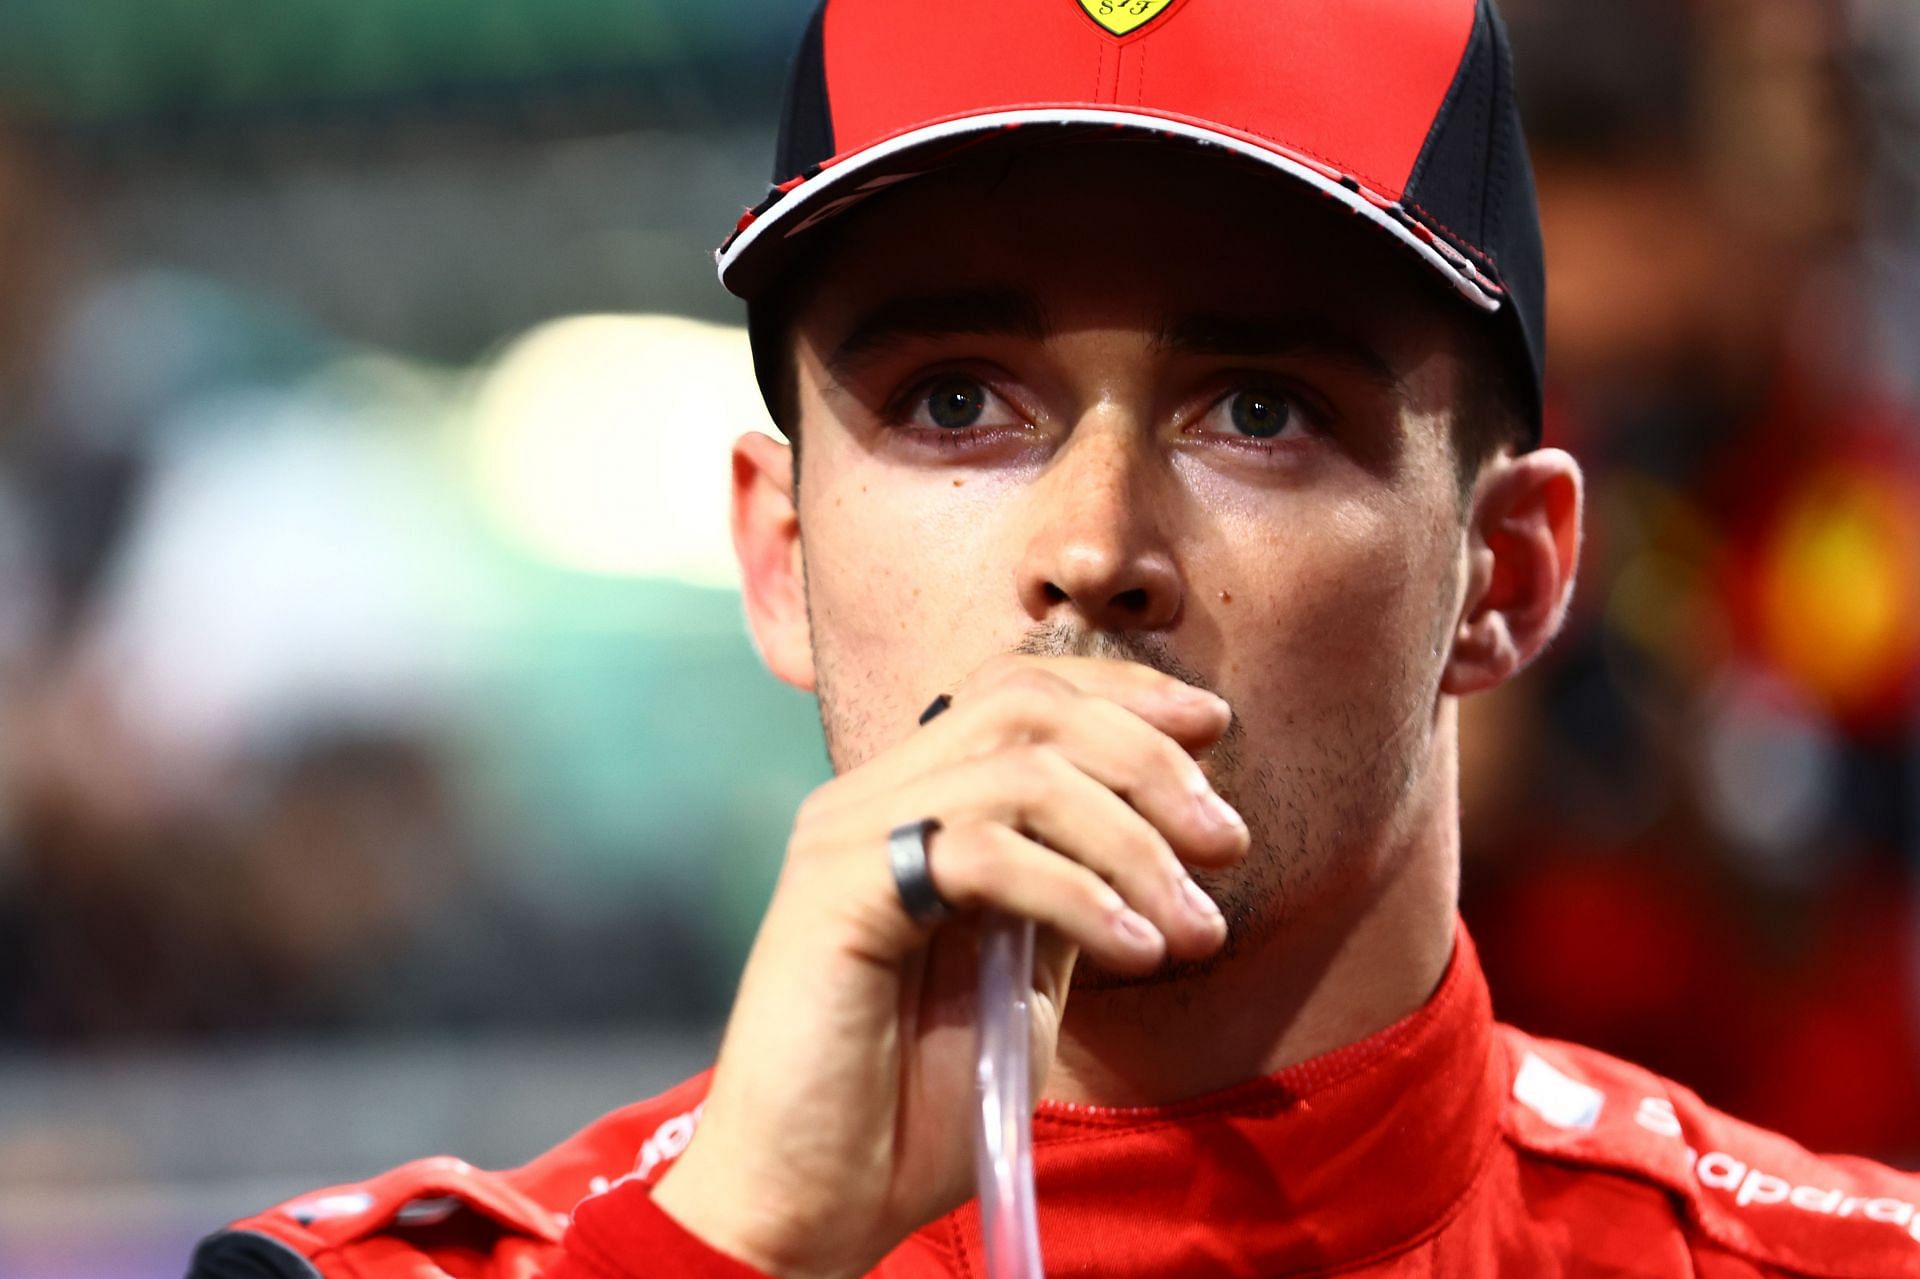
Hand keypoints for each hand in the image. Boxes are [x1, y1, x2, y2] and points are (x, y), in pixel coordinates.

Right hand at [649, 655, 1247, 1278]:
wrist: (814, 1200)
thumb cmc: (914, 1102)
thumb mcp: (1023, 976)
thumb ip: (1067, 892)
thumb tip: (1154, 830)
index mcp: (911, 804)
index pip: (1018, 690)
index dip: (1124, 693)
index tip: (1216, 732)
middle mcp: (871, 798)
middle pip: (1028, 706)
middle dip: (1150, 759)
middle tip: (1227, 842)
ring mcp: (849, 836)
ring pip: (1019, 771)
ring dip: (1134, 843)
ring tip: (1192, 929)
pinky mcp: (838, 891)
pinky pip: (981, 850)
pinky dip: (1079, 894)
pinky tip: (1133, 952)